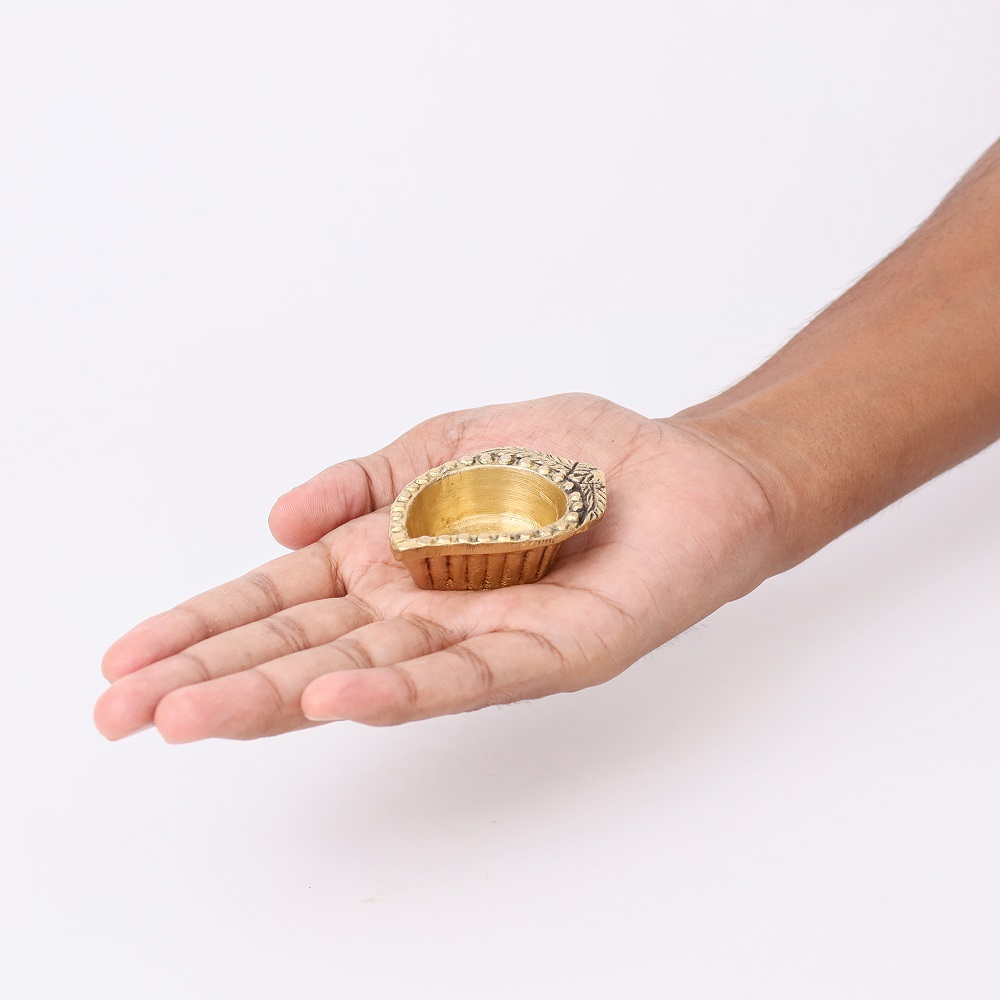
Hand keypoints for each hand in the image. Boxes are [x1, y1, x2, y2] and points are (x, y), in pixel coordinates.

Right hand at [94, 393, 774, 741]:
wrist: (689, 474)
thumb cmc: (579, 456)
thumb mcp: (450, 439)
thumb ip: (365, 477)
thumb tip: (273, 515)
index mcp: (394, 559)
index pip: (280, 599)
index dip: (203, 627)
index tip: (125, 661)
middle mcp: (425, 610)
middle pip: (303, 649)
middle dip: (210, 680)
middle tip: (119, 714)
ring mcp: (483, 637)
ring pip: (366, 676)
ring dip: (278, 696)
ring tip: (189, 718)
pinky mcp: (552, 652)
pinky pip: (467, 675)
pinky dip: (397, 690)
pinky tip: (334, 696)